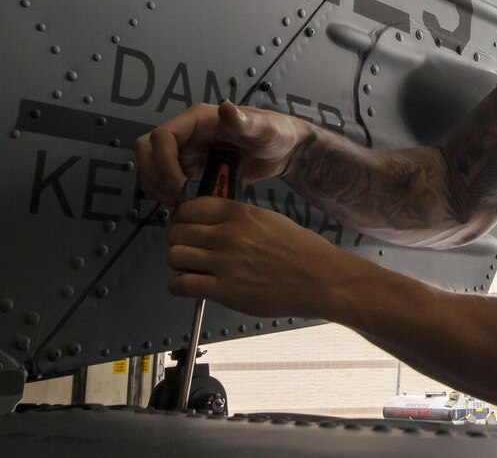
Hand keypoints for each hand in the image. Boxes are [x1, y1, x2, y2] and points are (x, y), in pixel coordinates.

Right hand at [135, 101, 308, 206]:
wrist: (283, 150)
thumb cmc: (275, 133)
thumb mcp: (264, 128)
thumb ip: (245, 122)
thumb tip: (225, 108)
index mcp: (198, 119)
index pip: (162, 136)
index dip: (163, 161)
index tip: (180, 184)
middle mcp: (187, 133)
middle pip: (147, 148)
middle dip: (154, 173)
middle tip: (175, 196)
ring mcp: (187, 150)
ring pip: (151, 164)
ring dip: (157, 185)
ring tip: (179, 203)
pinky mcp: (191, 166)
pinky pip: (165, 177)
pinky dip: (165, 191)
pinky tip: (184, 203)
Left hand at [167, 196, 346, 317]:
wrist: (320, 279)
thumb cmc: (303, 251)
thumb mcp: (270, 220)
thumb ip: (239, 218)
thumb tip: (214, 221)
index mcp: (239, 213)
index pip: (189, 207)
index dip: (184, 217)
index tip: (187, 224)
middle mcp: (227, 234)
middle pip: (177, 232)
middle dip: (179, 240)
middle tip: (190, 248)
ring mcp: (223, 263)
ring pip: (175, 257)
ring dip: (179, 263)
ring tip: (192, 268)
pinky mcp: (223, 290)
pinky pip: (180, 284)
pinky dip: (179, 286)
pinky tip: (191, 285)